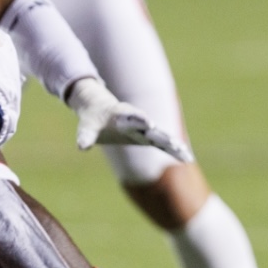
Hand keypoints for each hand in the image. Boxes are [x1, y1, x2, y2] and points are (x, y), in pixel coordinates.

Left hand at [67, 77, 192, 160]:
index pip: (132, 116)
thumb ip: (86, 136)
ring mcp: (145, 129)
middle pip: (152, 128)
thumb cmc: (93, 119)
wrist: (101, 109)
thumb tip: (82, 146)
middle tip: (172, 142)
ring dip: (172, 144)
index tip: (148, 123)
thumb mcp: (87, 126)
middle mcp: (137, 121)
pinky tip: (186, 159)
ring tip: (184, 154)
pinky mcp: (148, 136)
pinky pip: (162, 144)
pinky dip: (173, 150)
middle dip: (162, 135)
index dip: (139, 119)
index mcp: (122, 115)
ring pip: (161, 136)